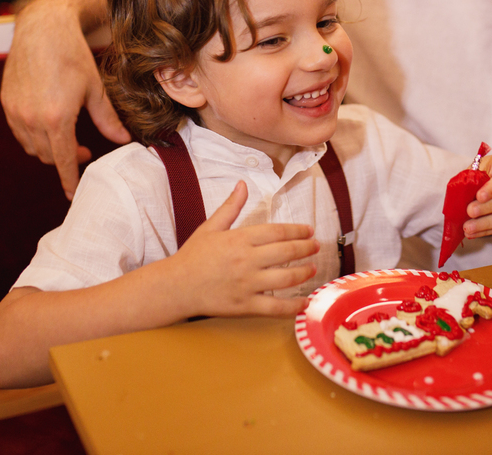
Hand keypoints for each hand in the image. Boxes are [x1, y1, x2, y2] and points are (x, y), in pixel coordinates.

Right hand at [1, 0, 129, 197]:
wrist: (42, 29)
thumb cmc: (72, 55)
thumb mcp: (95, 89)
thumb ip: (108, 119)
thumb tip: (123, 140)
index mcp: (56, 119)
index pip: (62, 161)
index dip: (69, 180)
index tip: (74, 194)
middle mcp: (31, 119)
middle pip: (47, 156)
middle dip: (65, 159)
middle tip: (83, 149)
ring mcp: (15, 112)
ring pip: (31, 147)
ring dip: (48, 148)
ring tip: (66, 135)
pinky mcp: (6, 103)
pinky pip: (19, 132)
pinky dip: (33, 135)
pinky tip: (48, 122)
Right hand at [168, 182, 319, 317]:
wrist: (175, 287)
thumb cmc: (193, 256)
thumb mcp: (210, 227)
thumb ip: (231, 206)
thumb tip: (243, 184)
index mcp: (239, 239)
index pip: (277, 232)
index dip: (297, 231)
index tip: (309, 230)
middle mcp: (246, 261)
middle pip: (286, 252)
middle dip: (306, 248)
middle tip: (316, 246)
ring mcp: (247, 284)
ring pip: (286, 278)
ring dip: (304, 273)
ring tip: (313, 268)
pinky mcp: (245, 306)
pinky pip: (275, 307)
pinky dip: (293, 306)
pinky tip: (304, 302)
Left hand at [464, 151, 491, 237]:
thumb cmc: (488, 169)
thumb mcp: (481, 165)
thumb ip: (473, 176)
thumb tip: (461, 195)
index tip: (479, 196)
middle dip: (489, 207)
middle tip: (470, 212)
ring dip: (488, 223)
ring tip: (469, 227)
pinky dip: (488, 230)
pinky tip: (474, 232)